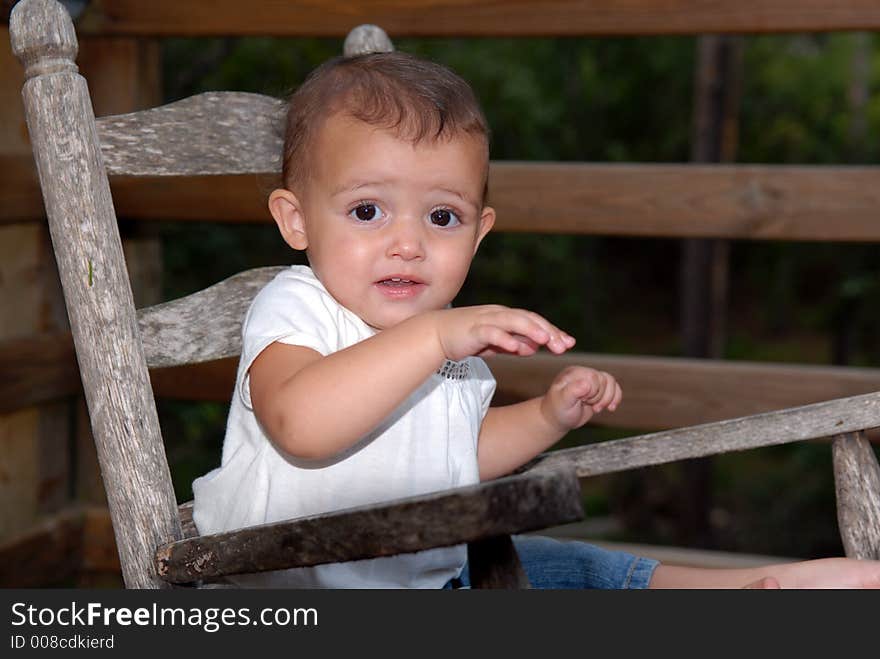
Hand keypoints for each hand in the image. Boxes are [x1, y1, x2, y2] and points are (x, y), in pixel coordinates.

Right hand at [431, 305, 574, 361]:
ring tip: (546, 341)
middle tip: (565, 345)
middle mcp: (499, 314)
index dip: (552, 332)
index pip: (534, 322)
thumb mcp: (494, 343)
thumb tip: (533, 348)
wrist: (435, 334)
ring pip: (514, 321)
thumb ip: (513, 343)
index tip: (568, 344)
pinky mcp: (473, 329)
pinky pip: (492, 333)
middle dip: (548, 332)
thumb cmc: (465, 338)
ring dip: (531, 330)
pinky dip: (505, 338)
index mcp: (505, 317)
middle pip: (529, 320)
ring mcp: (486, 320)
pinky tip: (517, 348)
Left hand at [540, 366, 621, 431]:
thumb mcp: (563, 401)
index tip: (581, 400)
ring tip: (595, 408)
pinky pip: (614, 388)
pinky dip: (616, 398)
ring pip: (611, 383)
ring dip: (607, 399)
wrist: (558, 419)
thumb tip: (587, 383)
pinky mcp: (598, 389)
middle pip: (605, 380)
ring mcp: (591, 381)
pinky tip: (610, 408)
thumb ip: (573, 391)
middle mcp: (583, 374)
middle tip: (585, 404)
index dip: (593, 392)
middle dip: (599, 397)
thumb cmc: (558, 410)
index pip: (594, 377)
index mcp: (574, 373)